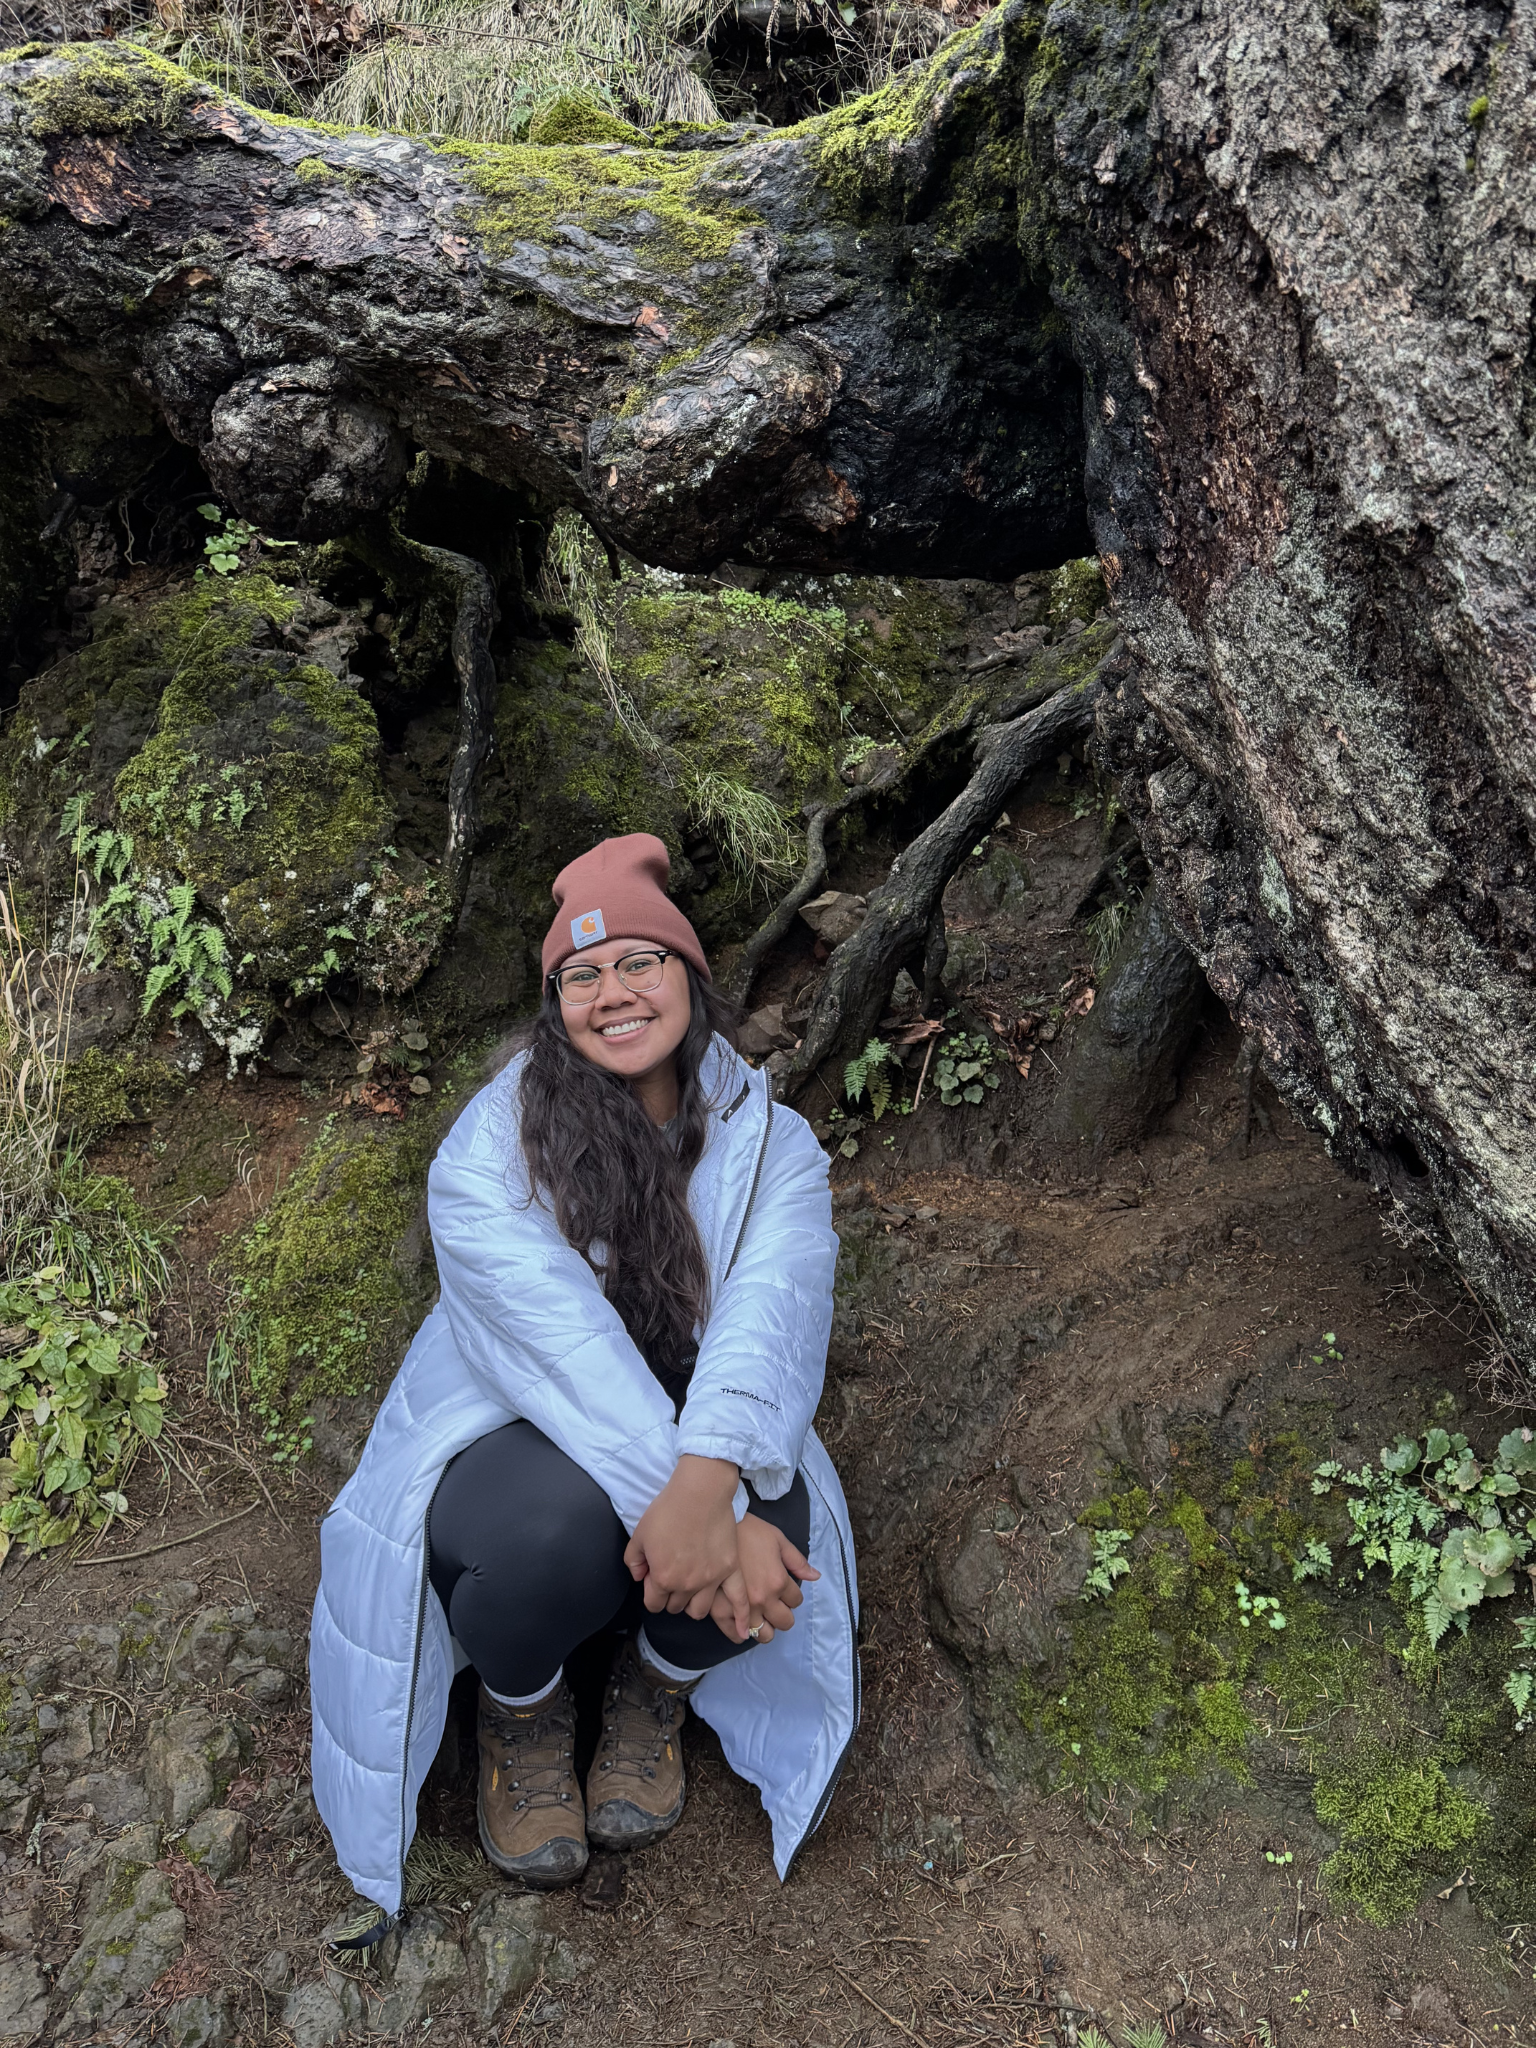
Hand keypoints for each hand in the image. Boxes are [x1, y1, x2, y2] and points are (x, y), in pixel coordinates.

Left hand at [624, 1456, 741, 1627]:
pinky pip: (738, 1600)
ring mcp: (711, 1580)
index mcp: (663, 1578)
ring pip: (700, 1610)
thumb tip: (640, 1577)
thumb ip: (634, 1561)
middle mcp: (687, 1584)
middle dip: (671, 1597)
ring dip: (693, 1604)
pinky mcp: (730, 1570)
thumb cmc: (667, 1510)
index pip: (654, 1603)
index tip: (654, 1582)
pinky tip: (743, 1630)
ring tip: (693, 1591)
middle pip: (676, 1607)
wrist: (700, 1492)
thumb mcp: (639, 1534)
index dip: (652, 1593)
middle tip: (673, 1578)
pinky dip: (741, 1617)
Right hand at [709, 1514, 818, 1644]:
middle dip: (784, 1613)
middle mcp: (763, 1599)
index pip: (796, 1601)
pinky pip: (736, 1634)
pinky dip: (742, 1634)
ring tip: (761, 1615)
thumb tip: (816, 1576)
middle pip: (784, 1622)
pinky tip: (744, 1626)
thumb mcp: (779, 1540)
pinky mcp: (722, 1610)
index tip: (785, 1588)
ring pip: (763, 1634)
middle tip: (776, 1603)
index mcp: (778, 1581)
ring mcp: (742, 1608)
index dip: (793, 1595)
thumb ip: (797, 1562)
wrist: (719, 1528)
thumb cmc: (751, 1531)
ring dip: (766, 1626)